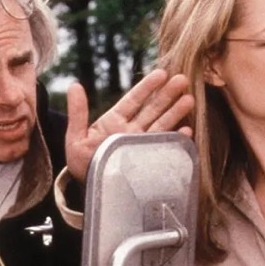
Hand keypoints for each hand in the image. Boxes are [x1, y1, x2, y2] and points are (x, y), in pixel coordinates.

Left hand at [65, 69, 193, 183]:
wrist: (90, 192)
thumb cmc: (82, 165)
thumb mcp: (76, 139)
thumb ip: (78, 113)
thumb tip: (74, 85)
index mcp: (115, 122)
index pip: (134, 100)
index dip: (147, 87)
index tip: (161, 73)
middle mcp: (132, 131)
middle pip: (152, 109)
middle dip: (167, 94)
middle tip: (182, 79)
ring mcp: (142, 144)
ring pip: (162, 124)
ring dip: (176, 112)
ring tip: (190, 99)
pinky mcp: (149, 160)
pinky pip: (166, 148)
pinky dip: (176, 140)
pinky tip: (187, 131)